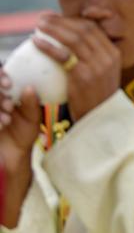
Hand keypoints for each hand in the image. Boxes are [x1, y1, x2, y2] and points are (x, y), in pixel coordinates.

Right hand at [0, 67, 40, 226]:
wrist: (12, 158)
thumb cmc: (23, 134)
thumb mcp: (32, 119)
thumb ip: (32, 104)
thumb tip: (30, 88)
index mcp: (5, 92)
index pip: (0, 75)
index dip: (1, 75)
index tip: (9, 84)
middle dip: (0, 94)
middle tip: (10, 104)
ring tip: (8, 119)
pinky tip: (3, 123)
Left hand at [34, 12, 121, 121]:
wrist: (100, 121)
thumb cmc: (96, 98)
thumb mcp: (103, 74)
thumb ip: (94, 58)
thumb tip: (71, 42)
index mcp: (114, 53)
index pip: (93, 28)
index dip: (73, 20)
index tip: (57, 18)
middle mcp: (108, 56)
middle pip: (83, 29)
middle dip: (62, 20)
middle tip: (44, 18)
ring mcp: (97, 65)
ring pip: (74, 38)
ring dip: (54, 29)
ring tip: (39, 26)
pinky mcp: (83, 75)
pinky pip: (63, 55)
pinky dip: (48, 46)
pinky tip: (36, 42)